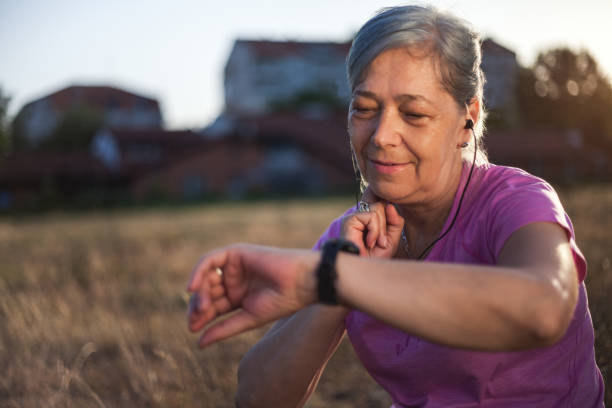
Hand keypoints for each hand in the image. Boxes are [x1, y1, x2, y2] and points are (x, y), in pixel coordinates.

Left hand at [186, 244, 317, 346]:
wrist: (301, 282)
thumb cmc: (281, 301)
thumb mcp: (248, 319)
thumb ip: (224, 328)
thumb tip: (199, 343)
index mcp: (239, 295)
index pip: (213, 305)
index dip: (201, 317)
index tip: (193, 330)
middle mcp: (234, 279)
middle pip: (206, 291)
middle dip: (198, 305)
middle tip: (194, 320)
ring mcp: (234, 265)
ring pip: (206, 277)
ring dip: (200, 292)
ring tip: (201, 308)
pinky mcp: (236, 252)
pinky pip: (210, 261)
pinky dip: (198, 272)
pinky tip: (192, 288)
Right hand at [341, 188, 404, 257]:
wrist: (363, 273)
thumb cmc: (374, 260)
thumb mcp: (391, 240)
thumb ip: (395, 222)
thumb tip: (391, 205)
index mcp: (368, 220)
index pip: (384, 207)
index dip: (390, 219)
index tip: (385, 239)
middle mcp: (359, 216)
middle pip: (381, 205)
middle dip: (385, 226)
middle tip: (381, 243)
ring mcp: (353, 217)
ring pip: (377, 208)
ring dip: (380, 229)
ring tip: (374, 243)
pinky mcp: (349, 220)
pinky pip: (371, 216)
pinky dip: (375, 230)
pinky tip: (369, 242)